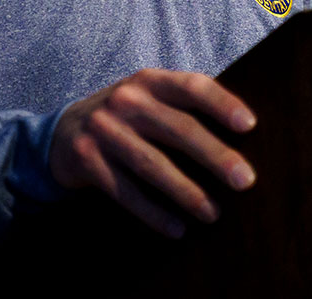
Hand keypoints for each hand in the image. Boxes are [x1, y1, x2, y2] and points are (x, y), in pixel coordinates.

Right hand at [48, 68, 255, 237]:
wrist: (61, 132)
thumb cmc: (125, 118)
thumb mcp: (147, 98)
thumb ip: (182, 107)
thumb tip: (243, 137)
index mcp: (148, 81)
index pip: (191, 86)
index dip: (221, 103)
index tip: (249, 125)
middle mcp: (125, 100)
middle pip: (178, 129)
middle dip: (215, 156)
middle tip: (245, 181)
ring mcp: (104, 130)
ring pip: (152, 164)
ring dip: (187, 192)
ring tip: (213, 214)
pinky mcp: (88, 160)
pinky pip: (126, 192)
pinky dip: (153, 213)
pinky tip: (177, 229)